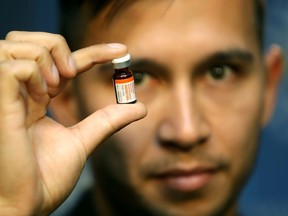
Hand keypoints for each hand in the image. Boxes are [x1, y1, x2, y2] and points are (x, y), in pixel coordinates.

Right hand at [0, 31, 146, 214]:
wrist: (27, 205)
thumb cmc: (46, 179)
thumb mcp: (83, 141)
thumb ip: (108, 120)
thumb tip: (141, 108)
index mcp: (36, 100)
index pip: (63, 62)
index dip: (94, 52)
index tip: (122, 51)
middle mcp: (19, 92)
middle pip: (31, 41)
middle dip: (57, 47)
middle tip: (69, 75)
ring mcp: (5, 94)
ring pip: (20, 44)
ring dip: (46, 60)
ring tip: (50, 89)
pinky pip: (14, 65)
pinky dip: (33, 73)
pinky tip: (38, 95)